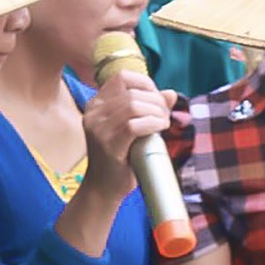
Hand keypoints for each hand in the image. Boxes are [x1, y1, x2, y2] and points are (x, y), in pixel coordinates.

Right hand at [82, 72, 175, 201]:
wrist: (104, 187)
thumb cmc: (121, 157)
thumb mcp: (133, 128)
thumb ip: (149, 109)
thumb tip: (171, 93)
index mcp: (96, 104)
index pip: (123, 77)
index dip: (146, 84)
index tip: (157, 101)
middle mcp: (93, 112)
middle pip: (132, 92)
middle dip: (156, 102)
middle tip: (164, 117)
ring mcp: (98, 128)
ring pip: (133, 106)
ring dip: (156, 113)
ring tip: (163, 124)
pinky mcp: (107, 144)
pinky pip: (133, 125)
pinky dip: (152, 124)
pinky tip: (159, 130)